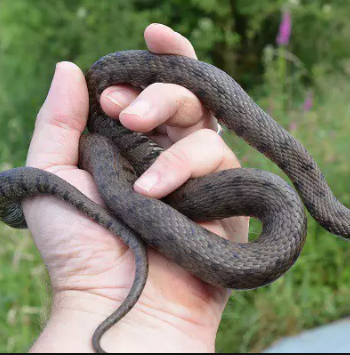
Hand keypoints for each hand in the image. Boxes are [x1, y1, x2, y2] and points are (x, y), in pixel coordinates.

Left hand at [25, 23, 248, 352]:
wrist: (120, 304)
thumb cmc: (80, 247)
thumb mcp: (52, 175)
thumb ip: (59, 120)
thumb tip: (71, 68)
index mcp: (132, 146)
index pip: (149, 93)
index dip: (149, 67)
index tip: (128, 62)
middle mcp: (169, 156)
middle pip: (185, 99)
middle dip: (161, 92)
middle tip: (126, 111)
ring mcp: (202, 177)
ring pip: (206, 127)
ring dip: (171, 141)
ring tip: (139, 180)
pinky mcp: (229, 198)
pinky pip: (223, 162)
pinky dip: (188, 170)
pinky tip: (160, 194)